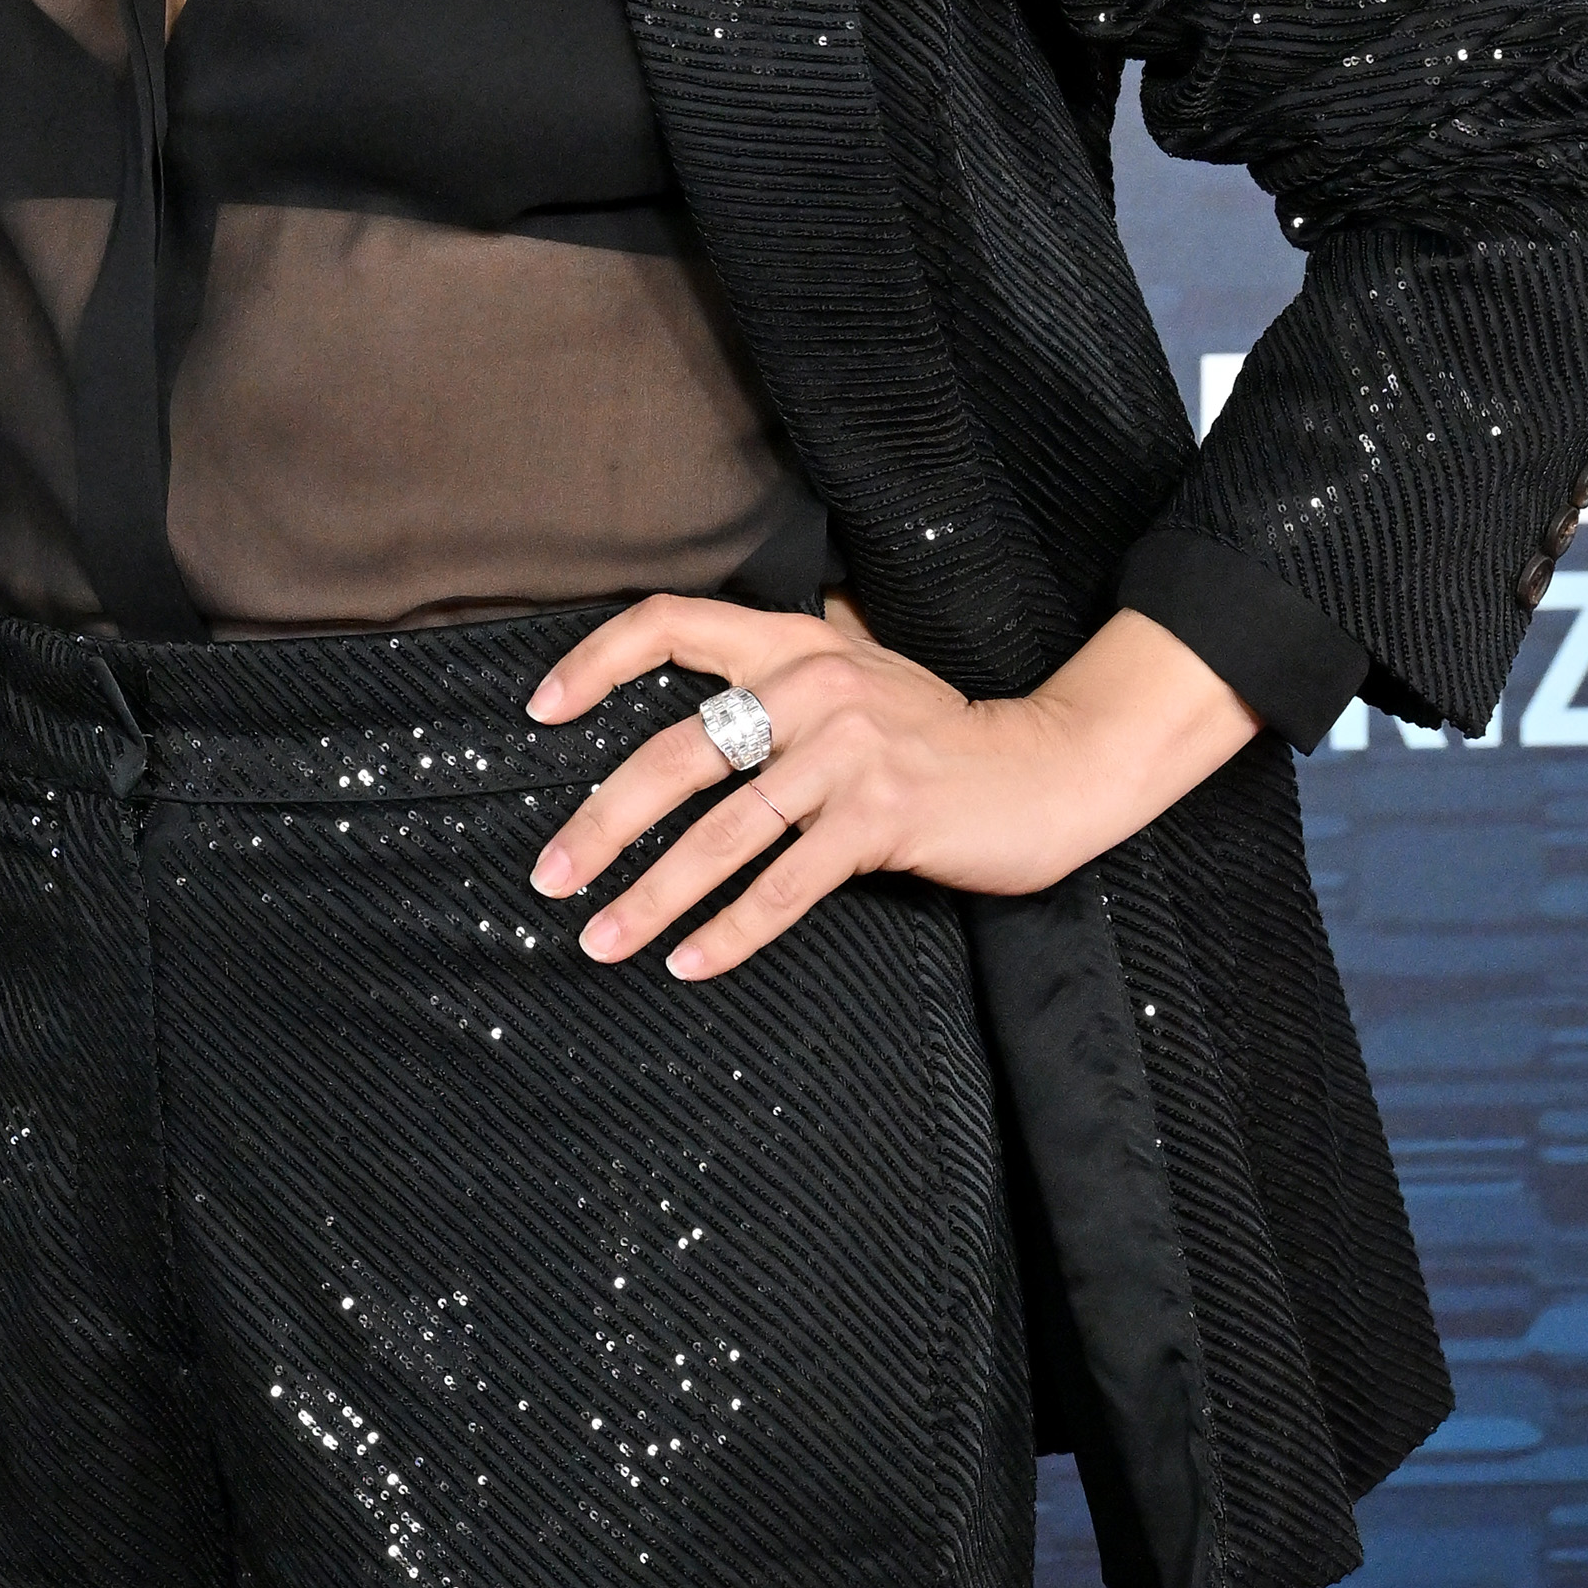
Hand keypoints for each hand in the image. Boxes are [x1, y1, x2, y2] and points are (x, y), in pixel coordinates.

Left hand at [523, 594, 1261, 983]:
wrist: (1047, 767)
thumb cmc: (935, 731)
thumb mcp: (854, 675)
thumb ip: (775, 682)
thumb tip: (676, 725)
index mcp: (793, 640)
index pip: (671, 624)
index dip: (596, 663)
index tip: (540, 713)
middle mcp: (812, 686)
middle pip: (674, 755)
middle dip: (601, 824)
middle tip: (551, 875)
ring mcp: (848, 752)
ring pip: (723, 834)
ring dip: (653, 895)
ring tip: (602, 939)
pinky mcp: (881, 818)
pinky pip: (785, 885)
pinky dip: (732, 931)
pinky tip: (690, 963)